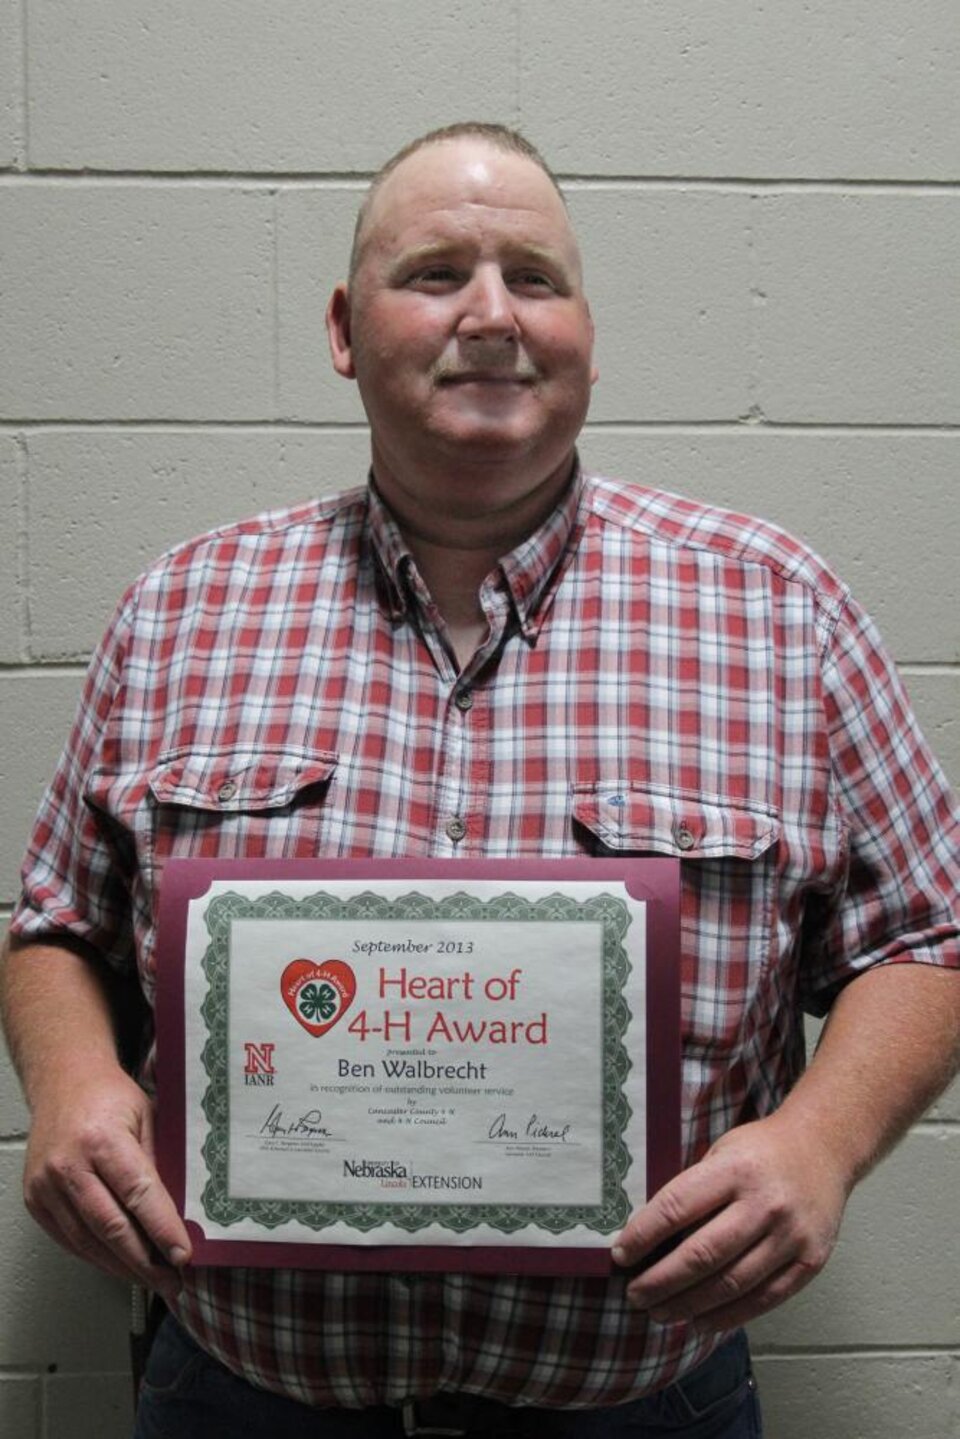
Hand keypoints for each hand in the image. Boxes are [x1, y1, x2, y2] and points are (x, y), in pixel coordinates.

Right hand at [22, 1061, 190, 1303]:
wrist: (62, 1081)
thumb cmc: (108, 1096)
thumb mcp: (147, 1118)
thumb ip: (159, 1163)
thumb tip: (182, 1212)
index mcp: (101, 1139)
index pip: (138, 1195)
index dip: (163, 1230)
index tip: (183, 1255)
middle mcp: (69, 1165)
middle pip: (111, 1228)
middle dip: (146, 1262)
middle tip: (174, 1282)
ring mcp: (46, 1185)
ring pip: (88, 1242)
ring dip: (123, 1268)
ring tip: (153, 1280)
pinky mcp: (36, 1200)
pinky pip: (69, 1240)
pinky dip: (97, 1257)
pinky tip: (120, 1265)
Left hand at [612, 1113, 850, 1329]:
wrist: (824, 1147)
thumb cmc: (760, 1151)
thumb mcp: (721, 1151)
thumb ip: (694, 1188)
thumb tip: (647, 1235)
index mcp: (735, 1169)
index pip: (678, 1207)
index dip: (644, 1235)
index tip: (620, 1255)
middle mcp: (764, 1203)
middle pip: (703, 1254)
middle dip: (661, 1281)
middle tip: (634, 1295)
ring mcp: (791, 1235)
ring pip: (732, 1284)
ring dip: (689, 1305)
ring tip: (660, 1312)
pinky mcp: (810, 1261)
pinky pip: (764, 1299)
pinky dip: (729, 1316)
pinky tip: (700, 1322)